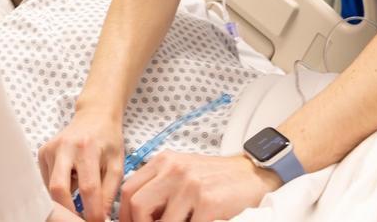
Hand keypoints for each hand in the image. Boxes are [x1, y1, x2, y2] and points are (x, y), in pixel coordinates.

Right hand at [38, 111, 125, 221]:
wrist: (94, 115)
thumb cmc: (108, 140)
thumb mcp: (116, 165)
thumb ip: (109, 192)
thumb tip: (101, 217)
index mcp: (87, 148)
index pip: (87, 188)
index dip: (92, 211)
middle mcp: (65, 147)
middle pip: (59, 189)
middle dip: (68, 211)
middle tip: (80, 220)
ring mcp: (50, 149)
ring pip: (51, 187)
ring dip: (65, 199)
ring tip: (79, 192)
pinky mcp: (42, 152)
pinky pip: (47, 180)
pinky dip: (59, 188)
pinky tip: (71, 180)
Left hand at [118, 153, 280, 221]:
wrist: (252, 173)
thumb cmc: (214, 177)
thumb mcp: (181, 172)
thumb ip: (159, 187)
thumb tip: (137, 215)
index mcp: (163, 161)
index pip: (129, 189)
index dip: (125, 215)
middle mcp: (174, 169)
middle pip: (137, 204)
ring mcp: (191, 185)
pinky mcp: (208, 201)